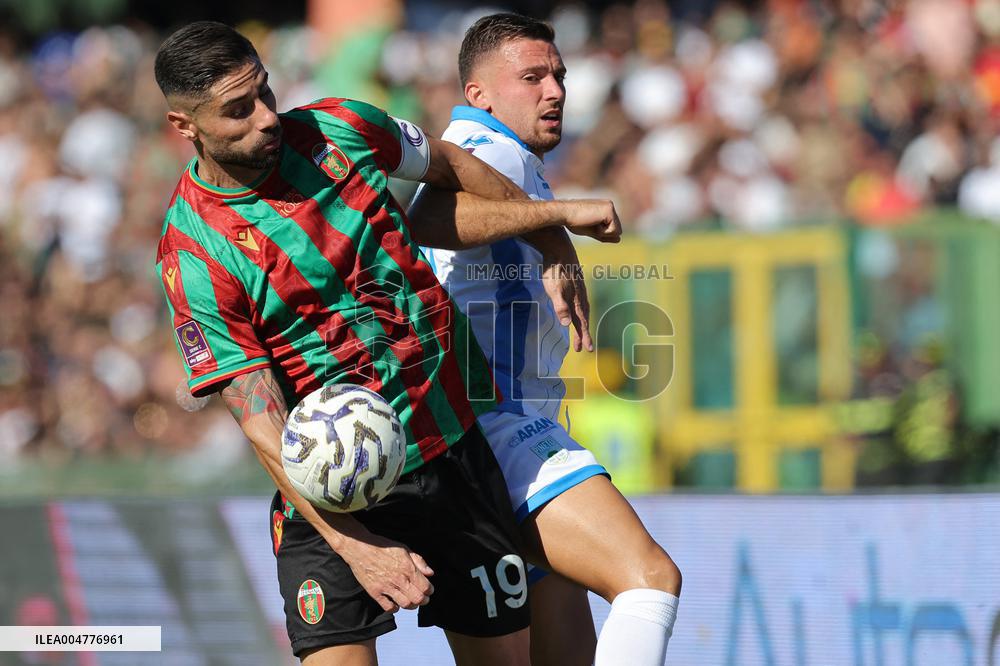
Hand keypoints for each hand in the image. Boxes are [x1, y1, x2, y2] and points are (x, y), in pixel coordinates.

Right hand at [339, 532, 434, 611]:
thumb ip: (419, 561)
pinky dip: (394, 608)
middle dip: (423, 600)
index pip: (425, 587)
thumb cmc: (383, 546)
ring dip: (411, 605)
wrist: (360, 547)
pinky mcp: (375, 592)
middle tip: (423, 598)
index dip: (430, 590)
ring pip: (405, 604)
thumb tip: (430, 573)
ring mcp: (386, 587)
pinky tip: (395, 603)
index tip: (428, 589)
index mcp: (408, 568)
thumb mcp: (404, 548)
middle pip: (417, 599)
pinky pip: (388, 607)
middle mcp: (398, 579)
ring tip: (411, 601)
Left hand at [538, 233, 592, 351]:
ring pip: (583, 310)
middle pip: (583, 318)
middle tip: (581, 347)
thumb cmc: (554, 270)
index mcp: (576, 300)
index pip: (581, 323)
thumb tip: (567, 325)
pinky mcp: (575, 283)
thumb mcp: (553, 290)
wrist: (559, 248)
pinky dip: (580, 311)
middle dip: (583, 333)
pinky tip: (576, 310)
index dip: (584, 336)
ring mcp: (578, 289)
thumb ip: (560, 307)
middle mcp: (580, 296)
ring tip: (580, 332)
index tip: (587, 349)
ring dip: (582, 323)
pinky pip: (580, 302)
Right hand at [562, 199, 621, 242]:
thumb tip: (619, 239)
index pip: (613, 228)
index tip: (589, 225)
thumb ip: (604, 234)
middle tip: (589, 224)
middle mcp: (610, 205)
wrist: (564, 214)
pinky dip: (602, 232)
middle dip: (604, 233)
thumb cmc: (574, 222)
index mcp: (605, 208)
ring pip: (617, 231)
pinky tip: (592, 222)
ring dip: (603, 233)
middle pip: (618, 230)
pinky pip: (613, 231)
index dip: (602, 233)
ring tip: (590, 223)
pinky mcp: (609, 211)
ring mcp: (610, 207)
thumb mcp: (592, 230)